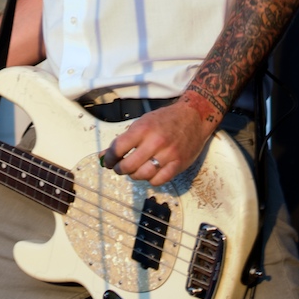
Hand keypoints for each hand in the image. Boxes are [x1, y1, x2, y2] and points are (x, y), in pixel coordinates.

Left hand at [101, 99, 217, 185]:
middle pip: (129, 165)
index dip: (109, 158)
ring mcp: (168, 155)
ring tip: (134, 170)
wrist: (193, 117)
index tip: (107, 161)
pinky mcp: (178, 165)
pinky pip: (158, 181)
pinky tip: (149, 172)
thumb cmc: (165, 119)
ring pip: (143, 175)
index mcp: (143, 129)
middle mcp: (155, 142)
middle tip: (119, 168)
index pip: (118, 148)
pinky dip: (150, 179)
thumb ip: (124, 139)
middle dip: (119, 169)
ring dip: (134, 175)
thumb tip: (104, 155)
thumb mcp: (142, 122)